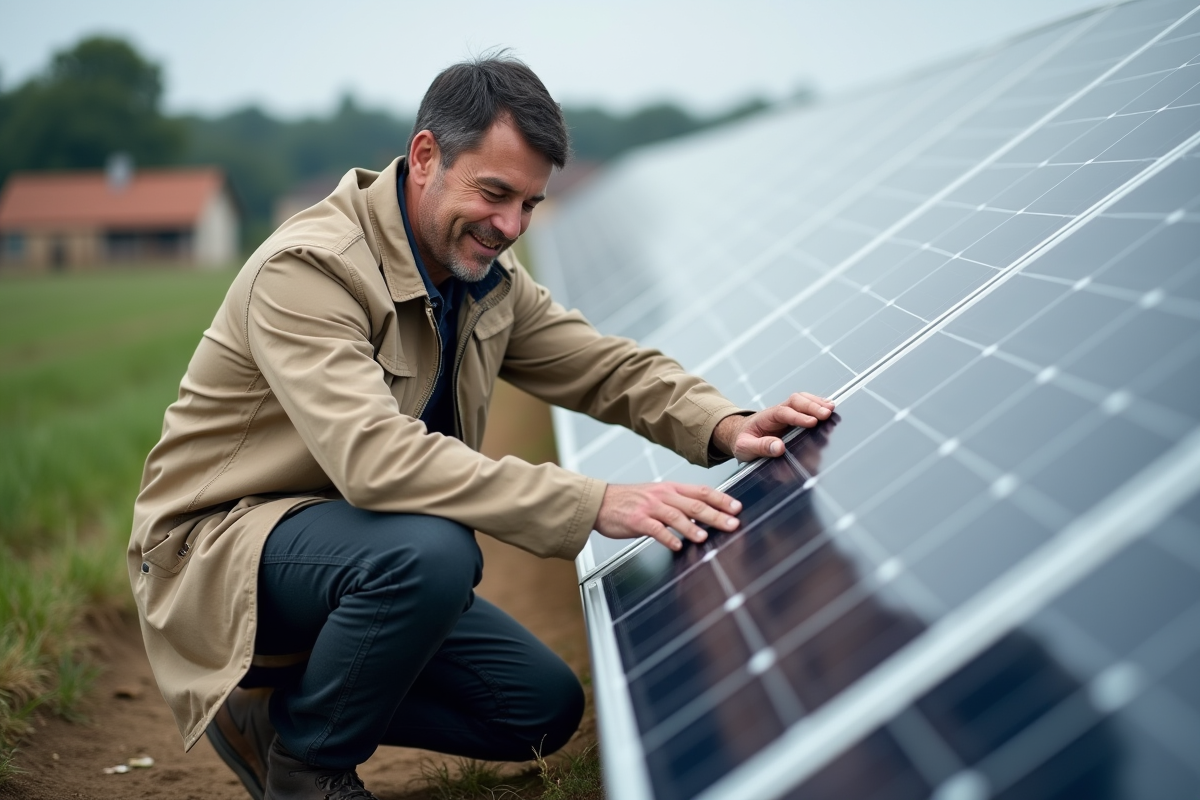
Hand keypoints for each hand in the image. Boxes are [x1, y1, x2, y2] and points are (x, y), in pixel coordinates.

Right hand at [594, 483, 742, 551]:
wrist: (600, 502)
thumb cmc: (631, 501)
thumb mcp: (658, 495)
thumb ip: (679, 503)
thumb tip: (705, 515)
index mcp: (670, 488)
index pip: (701, 491)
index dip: (721, 499)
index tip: (737, 507)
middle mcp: (663, 495)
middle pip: (694, 504)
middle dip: (716, 514)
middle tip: (732, 524)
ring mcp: (649, 507)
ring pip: (676, 516)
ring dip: (692, 528)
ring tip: (705, 537)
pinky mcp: (636, 521)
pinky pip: (655, 529)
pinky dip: (667, 538)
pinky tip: (677, 546)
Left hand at [713, 392, 834, 461]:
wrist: (740, 435)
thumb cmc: (742, 441)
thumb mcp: (744, 448)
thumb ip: (761, 447)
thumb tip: (779, 447)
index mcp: (765, 417)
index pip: (783, 413)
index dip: (798, 416)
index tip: (812, 422)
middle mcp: (778, 411)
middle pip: (795, 401)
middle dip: (812, 406)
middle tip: (827, 414)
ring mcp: (786, 412)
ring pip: (802, 400)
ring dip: (817, 403)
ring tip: (831, 409)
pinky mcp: (794, 417)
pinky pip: (806, 406)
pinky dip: (818, 405)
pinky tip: (829, 408)